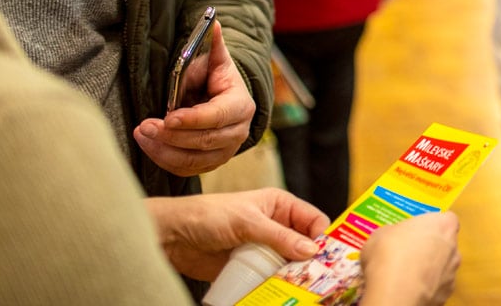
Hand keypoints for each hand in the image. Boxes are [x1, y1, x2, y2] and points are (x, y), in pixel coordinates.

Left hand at [134, 21, 256, 175]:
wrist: (225, 103)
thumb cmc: (216, 81)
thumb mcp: (216, 61)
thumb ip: (214, 45)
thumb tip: (213, 22)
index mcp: (241, 106)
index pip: (217, 117)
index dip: (193, 119)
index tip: (169, 117)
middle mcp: (237, 132)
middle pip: (204, 141)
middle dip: (172, 136)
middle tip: (145, 125)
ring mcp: (224, 152)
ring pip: (193, 159)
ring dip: (164, 150)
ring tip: (142, 134)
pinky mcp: (209, 163)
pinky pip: (185, 169)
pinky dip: (164, 160)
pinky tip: (148, 145)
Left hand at [146, 188, 327, 280]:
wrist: (173, 237)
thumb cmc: (210, 215)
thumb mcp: (248, 222)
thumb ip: (280, 236)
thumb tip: (311, 250)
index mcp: (281, 206)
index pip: (313, 221)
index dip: (322, 237)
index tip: (326, 256)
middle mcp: (276, 227)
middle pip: (304, 246)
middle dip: (310, 261)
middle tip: (316, 278)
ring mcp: (263, 249)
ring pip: (289, 265)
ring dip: (293, 276)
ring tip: (298, 289)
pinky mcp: (250, 268)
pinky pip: (270, 278)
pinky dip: (276, 286)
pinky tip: (278, 294)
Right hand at [361, 211, 460, 305]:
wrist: (395, 291)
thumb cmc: (390, 254)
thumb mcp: (382, 233)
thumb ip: (394, 232)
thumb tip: (391, 237)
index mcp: (442, 225)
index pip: (446, 219)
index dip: (431, 225)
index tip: (417, 231)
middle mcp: (453, 247)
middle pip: (446, 244)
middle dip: (431, 248)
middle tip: (409, 253)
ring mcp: (452, 272)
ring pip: (444, 267)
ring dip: (430, 269)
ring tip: (407, 275)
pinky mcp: (446, 294)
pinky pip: (438, 287)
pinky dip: (428, 288)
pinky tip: (411, 289)